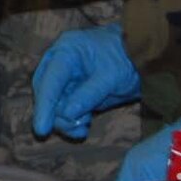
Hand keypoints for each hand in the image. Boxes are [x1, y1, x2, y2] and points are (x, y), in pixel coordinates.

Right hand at [31, 25, 141, 139]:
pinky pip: (63, 109)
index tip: (42, 129)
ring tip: (83, 127)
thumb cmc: (126, 59)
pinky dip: (71, 121)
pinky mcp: (70, 90)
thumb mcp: (111, 77)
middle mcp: (58, 63)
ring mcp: (63, 77)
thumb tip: (67, 113)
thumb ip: (89, 94)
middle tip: (76, 128)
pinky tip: (82, 128)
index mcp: (66, 51)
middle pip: (46, 93)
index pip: (50, 80)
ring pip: (53, 104)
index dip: (44, 105)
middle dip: (57, 115)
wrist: (139, 57)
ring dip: (64, 121)